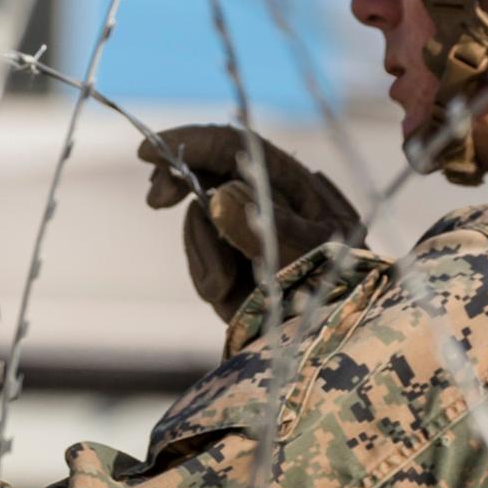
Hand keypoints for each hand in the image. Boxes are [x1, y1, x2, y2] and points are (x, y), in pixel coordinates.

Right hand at [137, 126, 364, 323]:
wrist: (331, 345)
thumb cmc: (337, 295)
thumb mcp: (308, 258)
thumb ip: (264, 229)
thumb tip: (221, 194)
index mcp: (297, 187)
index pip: (240, 147)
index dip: (195, 142)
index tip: (150, 152)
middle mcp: (269, 203)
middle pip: (211, 171)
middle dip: (180, 180)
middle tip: (156, 200)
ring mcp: (246, 234)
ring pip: (200, 218)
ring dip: (203, 248)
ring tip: (225, 284)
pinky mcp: (230, 266)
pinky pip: (199, 258)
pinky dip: (205, 273)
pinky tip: (227, 296)